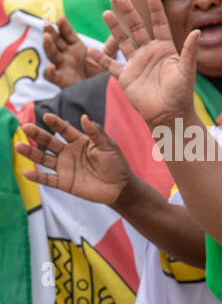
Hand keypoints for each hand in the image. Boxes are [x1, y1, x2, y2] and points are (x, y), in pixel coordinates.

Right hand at [17, 112, 131, 205]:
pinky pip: (48, 179)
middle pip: (49, 142)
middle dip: (37, 134)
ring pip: (44, 158)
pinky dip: (37, 176)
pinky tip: (26, 172)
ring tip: (18, 146)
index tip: (47, 116)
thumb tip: (84, 116)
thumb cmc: (116, 164)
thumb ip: (96, 133)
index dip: (56, 123)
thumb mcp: (108, 146)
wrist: (121, 187)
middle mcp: (68, 153)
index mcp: (79, 141)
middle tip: (25, 126)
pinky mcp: (64, 182)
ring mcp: (65, 167)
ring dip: (31, 153)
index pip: (64, 130)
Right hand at [42, 17, 119, 88]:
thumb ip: (111, 47)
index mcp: (76, 47)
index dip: (64, 26)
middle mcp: (66, 55)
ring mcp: (61, 66)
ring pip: (51, 54)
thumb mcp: (106, 60)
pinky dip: (49, 71)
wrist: (98, 94)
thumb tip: (121, 31)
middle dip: (51, 32)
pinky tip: (51, 67)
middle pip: (56, 41)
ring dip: (48, 45)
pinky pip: (51, 75)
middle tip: (48, 23)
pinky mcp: (60, 79)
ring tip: (46, 37)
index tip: (61, 18)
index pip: (67, 34)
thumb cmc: (100, 75)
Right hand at [95, 0, 197, 130]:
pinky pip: (110, 65)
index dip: (156, 11)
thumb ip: (190, 51)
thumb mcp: (187, 70)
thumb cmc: (181, 94)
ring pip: (122, 42)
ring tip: (106, 13)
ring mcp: (136, 64)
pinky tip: (90, 50)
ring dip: (114, 28)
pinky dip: (101, 58)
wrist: (169, 114)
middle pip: (137, 29)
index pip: (160, 26)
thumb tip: (198, 31)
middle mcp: (149, 54)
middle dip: (129, 14)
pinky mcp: (125, 77)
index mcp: (165, 50)